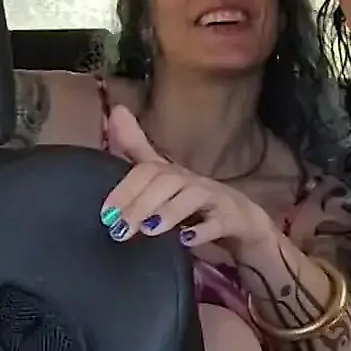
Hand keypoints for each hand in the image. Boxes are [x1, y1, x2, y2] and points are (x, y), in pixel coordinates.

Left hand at [99, 105, 278, 249]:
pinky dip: (204, 231)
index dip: (125, 188)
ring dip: (170, 212)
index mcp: (174, 173)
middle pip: (167, 182)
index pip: (147, 170)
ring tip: (149, 229)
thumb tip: (114, 110)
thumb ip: (137, 149)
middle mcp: (193, 181)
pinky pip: (220, 222)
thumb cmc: (197, 200)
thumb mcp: (165, 177)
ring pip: (193, 198)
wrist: (244, 221)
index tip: (105, 213)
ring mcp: (215, 199)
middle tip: (119, 230)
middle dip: (140, 204)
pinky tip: (187, 240)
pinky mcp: (233, 219)